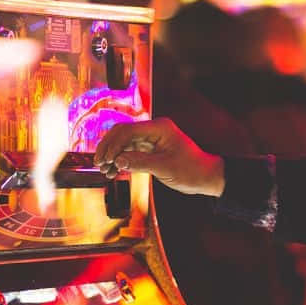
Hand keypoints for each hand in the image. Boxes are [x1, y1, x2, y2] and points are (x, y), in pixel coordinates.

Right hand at [94, 117, 224, 196]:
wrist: (206, 176)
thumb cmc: (191, 170)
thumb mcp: (165, 168)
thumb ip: (140, 163)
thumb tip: (118, 160)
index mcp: (159, 128)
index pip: (128, 131)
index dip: (113, 145)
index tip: (104, 160)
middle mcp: (153, 130)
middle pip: (122, 133)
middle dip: (109, 148)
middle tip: (99, 165)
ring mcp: (151, 139)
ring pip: (124, 143)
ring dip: (113, 156)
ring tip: (105, 172)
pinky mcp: (150, 149)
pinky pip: (130, 151)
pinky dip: (121, 161)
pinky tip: (114, 172)